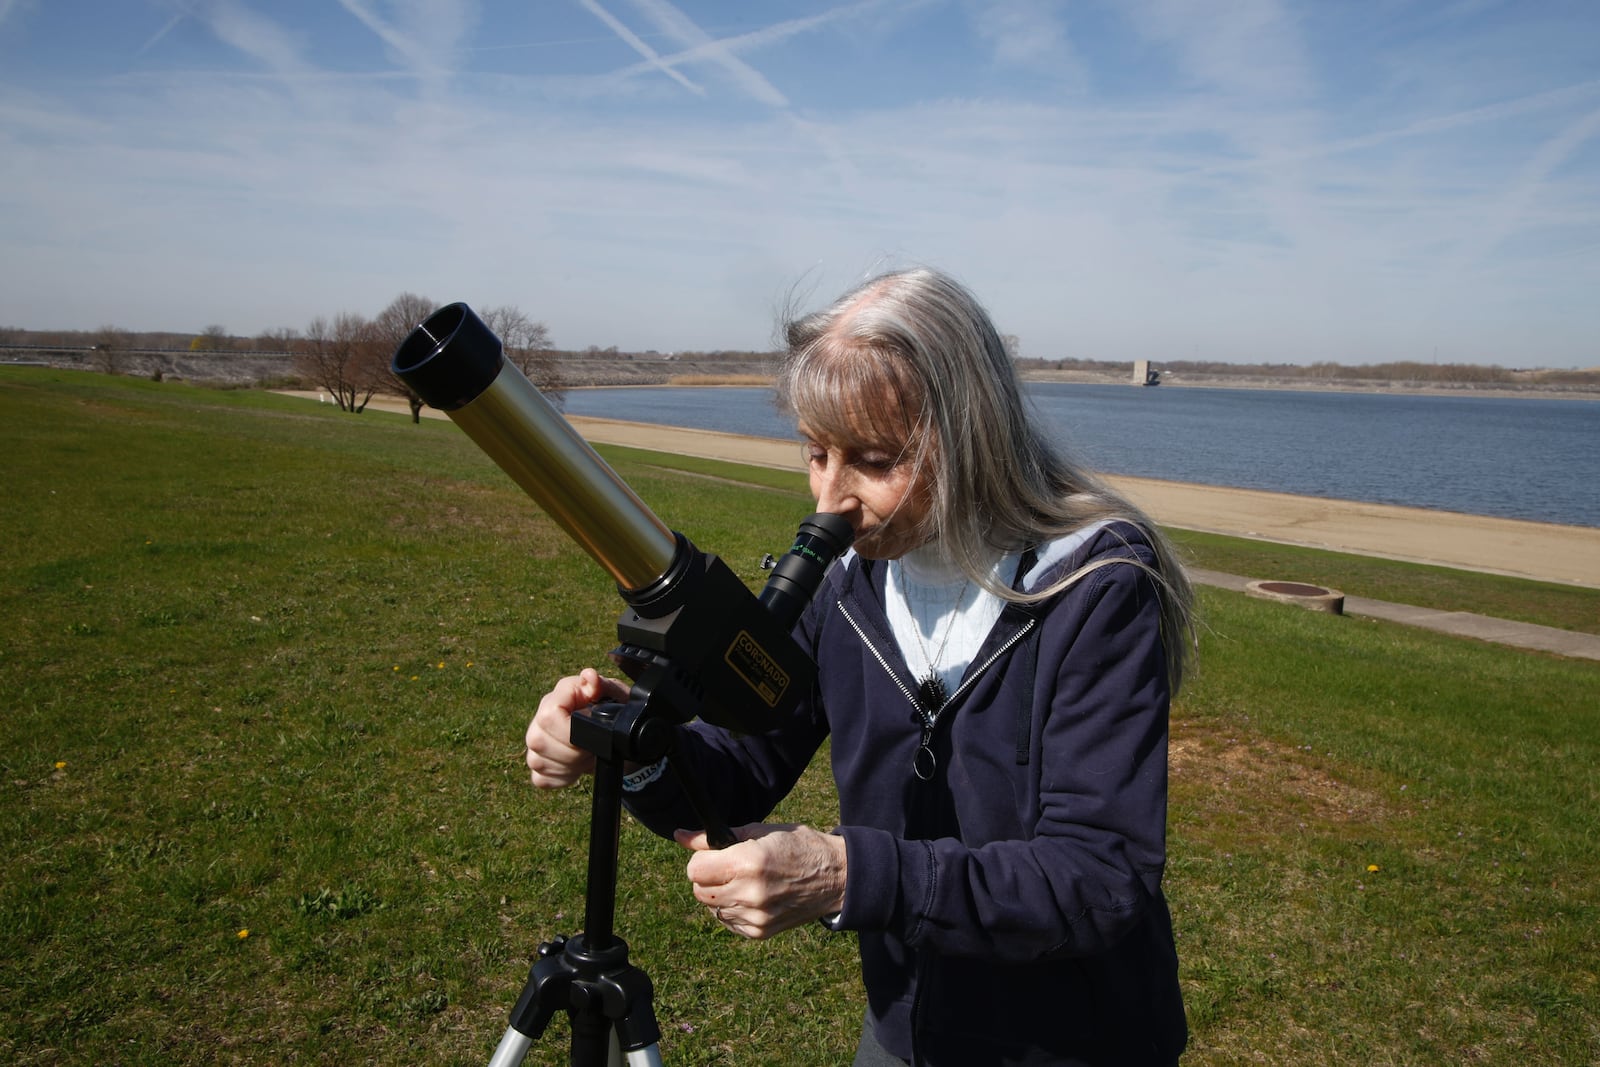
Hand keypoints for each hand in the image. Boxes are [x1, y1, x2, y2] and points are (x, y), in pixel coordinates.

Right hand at [525, 668, 627, 788]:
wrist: (610, 735)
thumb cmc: (612, 711)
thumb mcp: (616, 695)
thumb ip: (602, 685)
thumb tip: (590, 676)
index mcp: (555, 698)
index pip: (549, 716)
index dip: (571, 730)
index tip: (592, 733)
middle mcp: (538, 720)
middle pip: (542, 743)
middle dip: (575, 752)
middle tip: (594, 747)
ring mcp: (534, 745)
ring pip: (541, 763)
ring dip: (571, 766)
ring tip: (587, 754)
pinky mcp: (536, 765)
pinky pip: (542, 779)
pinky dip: (563, 778)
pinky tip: (576, 767)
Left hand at [676, 824, 846, 939]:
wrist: (835, 877)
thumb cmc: (797, 846)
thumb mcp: (758, 831)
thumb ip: (715, 838)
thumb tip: (679, 835)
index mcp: (748, 863)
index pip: (695, 870)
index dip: (702, 860)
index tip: (715, 855)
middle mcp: (750, 893)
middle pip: (699, 891)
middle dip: (708, 877)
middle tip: (729, 867)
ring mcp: (755, 917)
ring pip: (712, 908)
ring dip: (720, 894)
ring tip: (745, 881)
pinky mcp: (759, 932)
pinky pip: (727, 921)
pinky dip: (733, 908)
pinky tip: (753, 896)